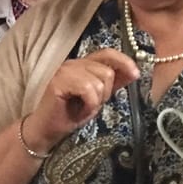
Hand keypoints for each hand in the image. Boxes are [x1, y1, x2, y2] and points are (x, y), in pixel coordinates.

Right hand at [24, 47, 139, 150]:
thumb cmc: (69, 115)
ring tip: (84, 108)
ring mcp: (64, 71)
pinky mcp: (58, 82)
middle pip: (106, 71)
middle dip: (106, 92)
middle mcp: (72, 63)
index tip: (135, 74)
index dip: (124, 61)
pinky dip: (88, 104)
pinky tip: (79, 111)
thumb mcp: (98, 98)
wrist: (47, 130)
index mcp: (82, 64)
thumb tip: (134, 72)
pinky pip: (88, 89)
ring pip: (99, 81)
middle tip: (92, 104)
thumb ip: (114, 84)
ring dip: (96, 101)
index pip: (107, 53)